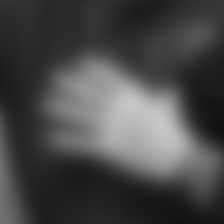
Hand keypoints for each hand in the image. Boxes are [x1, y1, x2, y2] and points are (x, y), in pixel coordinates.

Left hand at [43, 57, 200, 184]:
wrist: (179, 159)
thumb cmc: (175, 135)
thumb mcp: (169, 111)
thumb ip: (167, 98)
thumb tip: (172, 89)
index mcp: (133, 99)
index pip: (109, 78)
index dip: (93, 70)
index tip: (78, 63)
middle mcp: (120, 110)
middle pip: (89, 93)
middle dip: (70, 85)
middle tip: (53, 79)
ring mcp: (113, 128)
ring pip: (80, 115)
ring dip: (61, 110)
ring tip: (45, 106)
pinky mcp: (109, 149)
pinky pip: (81, 144)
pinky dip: (64, 142)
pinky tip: (50, 140)